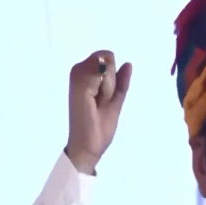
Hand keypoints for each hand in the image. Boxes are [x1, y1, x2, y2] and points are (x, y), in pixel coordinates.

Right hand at [66, 51, 132, 173]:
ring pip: (106, 65)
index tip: (105, 96)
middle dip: (111, 81)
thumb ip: (121, 83)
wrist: (87, 146)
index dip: (113, 78)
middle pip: (107, 58)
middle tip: (102, 101)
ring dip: (109, 87)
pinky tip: (97, 102)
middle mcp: (78, 71)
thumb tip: (128, 64)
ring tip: (98, 104)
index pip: (108, 59)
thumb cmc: (99, 127)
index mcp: (84, 76)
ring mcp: (76, 76)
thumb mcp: (115, 101)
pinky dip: (106, 89)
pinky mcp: (78, 82)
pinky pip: (101, 72)